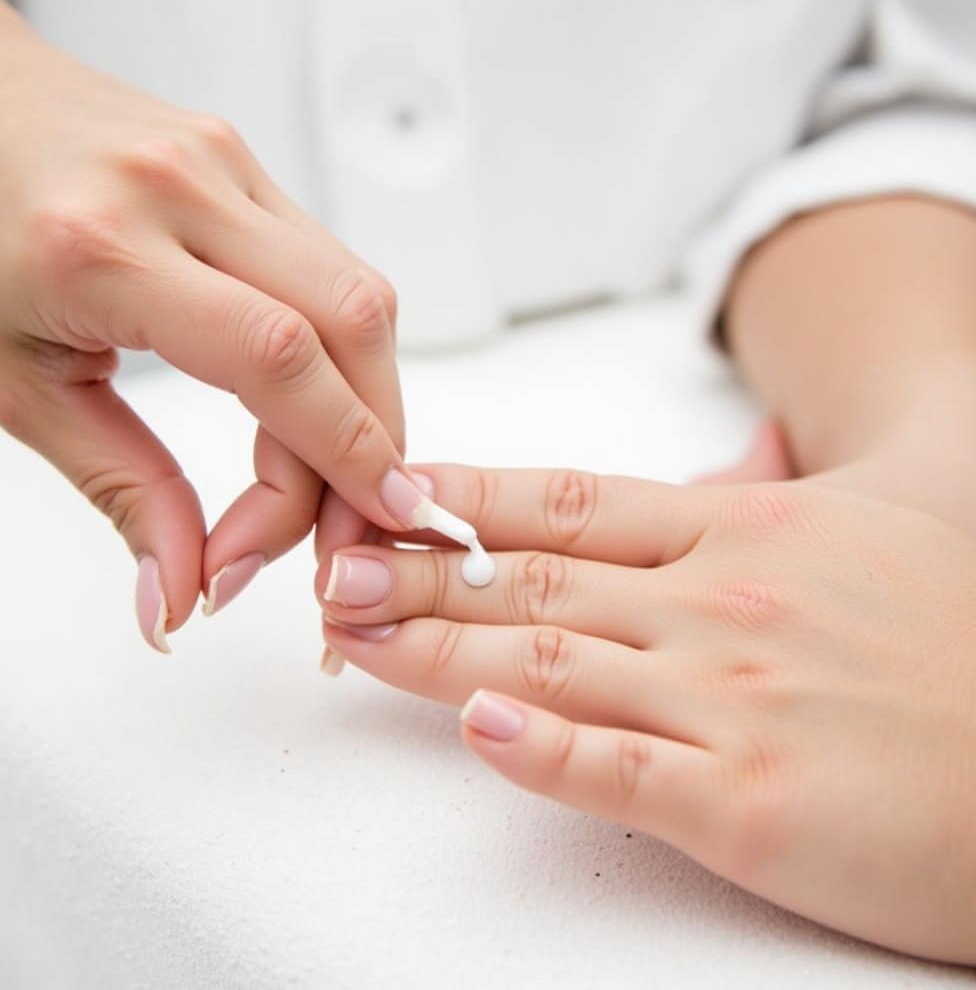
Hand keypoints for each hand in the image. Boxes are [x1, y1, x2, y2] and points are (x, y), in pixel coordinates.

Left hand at [0, 0, 410, 649]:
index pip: (277, 358)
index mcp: (104, 247)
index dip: (339, 458)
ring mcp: (228, 168)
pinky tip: (319, 396)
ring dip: (370, 400)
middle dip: (373, 443)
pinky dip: (349, 352)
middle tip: (348, 524)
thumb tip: (181, 589)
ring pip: (363, 296)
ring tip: (333, 470)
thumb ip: (123, 492)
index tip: (336, 539)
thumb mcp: (25, 388)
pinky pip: (339, 269)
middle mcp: (184, 190)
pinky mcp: (254, 170)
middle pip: (351, 324)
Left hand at [316, 466, 975, 962]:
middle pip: (534, 580)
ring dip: (440, 648)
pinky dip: (540, 751)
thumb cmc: (969, 636)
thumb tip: (745, 447)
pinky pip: (620, 770)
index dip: (472, 497)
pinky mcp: (751, 803)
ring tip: (357, 631)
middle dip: (423, 571)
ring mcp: (730, 700)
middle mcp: (719, 604)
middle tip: (337, 565)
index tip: (397, 492)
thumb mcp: (887, 518)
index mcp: (742, 531)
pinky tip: (474, 731)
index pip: (570, 504)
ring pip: (550, 664)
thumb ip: (790, 484)